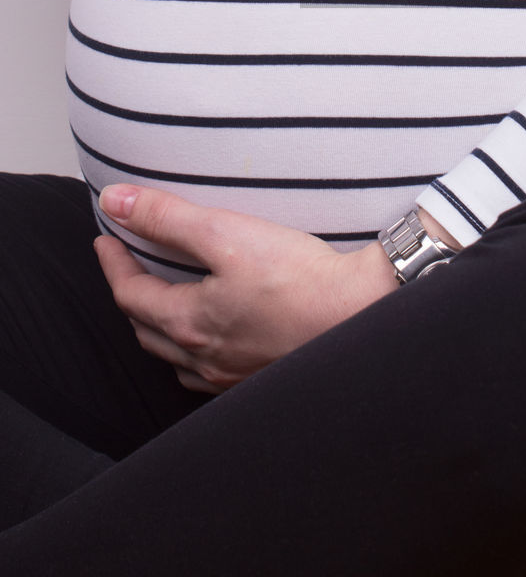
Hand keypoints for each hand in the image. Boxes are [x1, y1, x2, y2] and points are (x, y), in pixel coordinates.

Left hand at [94, 184, 397, 393]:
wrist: (363, 312)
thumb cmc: (300, 278)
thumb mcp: (227, 233)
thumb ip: (168, 217)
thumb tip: (115, 203)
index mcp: (189, 324)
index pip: (130, 294)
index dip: (113, 264)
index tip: (106, 239)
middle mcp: (205, 359)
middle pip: (146, 329)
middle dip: (130, 294)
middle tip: (128, 265)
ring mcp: (233, 376)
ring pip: (176, 358)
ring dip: (158, 328)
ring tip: (162, 301)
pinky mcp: (262, 378)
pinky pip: (208, 373)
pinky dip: (193, 352)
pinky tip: (211, 339)